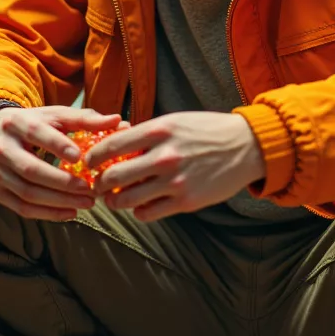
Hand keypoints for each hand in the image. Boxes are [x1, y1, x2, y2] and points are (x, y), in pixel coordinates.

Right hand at [0, 105, 124, 220]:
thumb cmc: (37, 125)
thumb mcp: (57, 117)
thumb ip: (86, 119)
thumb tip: (118, 120)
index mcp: (15, 122)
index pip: (35, 133)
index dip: (57, 146)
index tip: (80, 158)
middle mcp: (1, 148)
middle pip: (31, 170)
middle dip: (64, 183)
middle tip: (91, 190)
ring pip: (28, 193)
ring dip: (60, 202)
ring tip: (87, 203)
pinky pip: (22, 208)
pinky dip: (48, 214)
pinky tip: (70, 212)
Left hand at [86, 110, 265, 222]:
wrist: (246, 147)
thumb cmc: (207, 131)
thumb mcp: (174, 122)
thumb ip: (145, 134)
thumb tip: (114, 143)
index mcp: (158, 131)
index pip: (110, 146)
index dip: (92, 157)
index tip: (88, 163)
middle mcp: (164, 156)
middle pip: (113, 176)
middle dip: (99, 184)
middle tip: (97, 185)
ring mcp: (175, 181)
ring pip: (126, 199)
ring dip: (114, 201)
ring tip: (114, 199)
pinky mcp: (185, 201)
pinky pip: (147, 213)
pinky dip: (138, 211)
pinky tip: (140, 205)